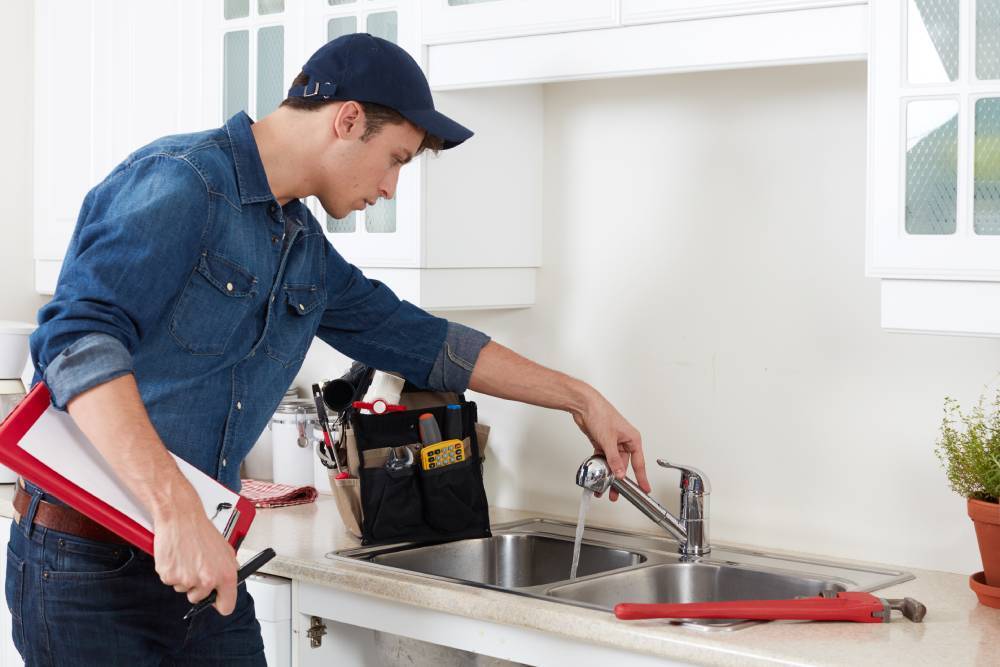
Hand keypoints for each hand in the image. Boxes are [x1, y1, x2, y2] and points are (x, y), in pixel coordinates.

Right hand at [152, 484, 238, 614]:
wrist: (181, 518)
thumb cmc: (201, 531)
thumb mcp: (225, 550)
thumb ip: (228, 569)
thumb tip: (228, 584)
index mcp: (225, 575)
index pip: (226, 606)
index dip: (220, 604)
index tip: (216, 600)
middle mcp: (207, 581)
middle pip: (199, 599)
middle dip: (197, 587)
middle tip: (196, 566)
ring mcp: (187, 580)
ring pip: (184, 589)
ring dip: (184, 577)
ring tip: (187, 557)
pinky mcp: (169, 576)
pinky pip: (170, 581)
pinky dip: (172, 571)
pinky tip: (177, 556)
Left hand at [572, 388, 649, 501]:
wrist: (584, 405)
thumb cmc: (600, 413)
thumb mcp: (608, 440)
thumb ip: (614, 459)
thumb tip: (620, 473)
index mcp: (632, 439)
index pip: (639, 463)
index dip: (642, 477)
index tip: (645, 488)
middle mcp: (624, 441)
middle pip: (624, 466)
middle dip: (619, 480)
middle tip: (617, 493)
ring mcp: (612, 443)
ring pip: (612, 464)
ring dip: (607, 475)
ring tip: (603, 487)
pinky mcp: (602, 443)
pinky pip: (603, 459)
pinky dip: (600, 467)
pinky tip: (597, 475)